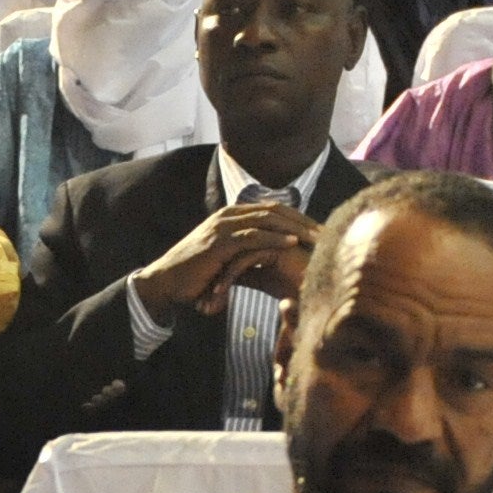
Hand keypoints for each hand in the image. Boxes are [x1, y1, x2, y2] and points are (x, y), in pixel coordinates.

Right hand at [128, 200, 322, 324]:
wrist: (165, 283)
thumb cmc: (196, 276)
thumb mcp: (226, 260)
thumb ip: (246, 254)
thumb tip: (268, 261)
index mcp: (232, 215)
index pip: (273, 210)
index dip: (299, 218)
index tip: (321, 231)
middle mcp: (229, 215)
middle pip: (275, 210)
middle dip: (303, 220)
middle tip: (327, 233)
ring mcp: (223, 226)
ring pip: (267, 219)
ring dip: (295, 228)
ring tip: (317, 238)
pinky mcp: (219, 242)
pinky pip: (252, 236)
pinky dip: (274, 238)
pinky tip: (293, 243)